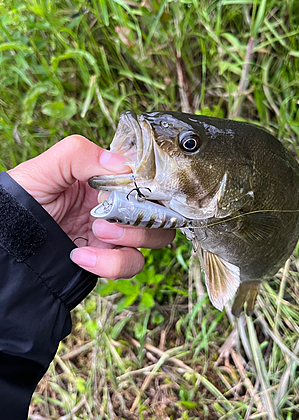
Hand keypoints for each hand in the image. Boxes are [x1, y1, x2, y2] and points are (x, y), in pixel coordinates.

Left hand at [8, 135, 174, 278]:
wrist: (4, 243)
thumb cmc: (20, 201)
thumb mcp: (44, 168)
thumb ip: (80, 154)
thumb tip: (123, 166)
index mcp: (106, 179)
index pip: (146, 177)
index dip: (150, 183)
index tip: (138, 187)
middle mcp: (116, 205)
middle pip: (160, 209)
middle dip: (145, 214)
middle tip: (111, 215)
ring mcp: (114, 234)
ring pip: (155, 237)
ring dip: (131, 237)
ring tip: (96, 232)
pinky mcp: (108, 259)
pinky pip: (131, 265)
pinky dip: (110, 263)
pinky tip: (80, 256)